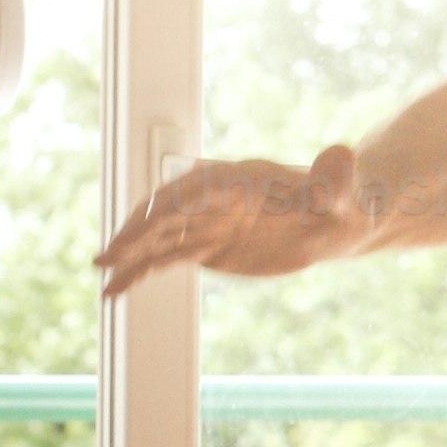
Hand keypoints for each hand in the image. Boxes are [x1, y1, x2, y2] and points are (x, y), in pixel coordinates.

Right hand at [97, 145, 366, 296]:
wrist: (337, 219)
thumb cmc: (342, 203)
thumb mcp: (343, 196)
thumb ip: (335, 181)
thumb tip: (342, 154)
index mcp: (240, 181)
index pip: (194, 191)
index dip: (167, 208)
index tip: (143, 228)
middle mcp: (216, 198)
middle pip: (166, 211)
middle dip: (137, 231)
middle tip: (108, 256)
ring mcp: (208, 222)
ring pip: (160, 236)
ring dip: (131, 253)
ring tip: (104, 276)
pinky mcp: (207, 246)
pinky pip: (166, 258)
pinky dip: (140, 272)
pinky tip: (115, 291)